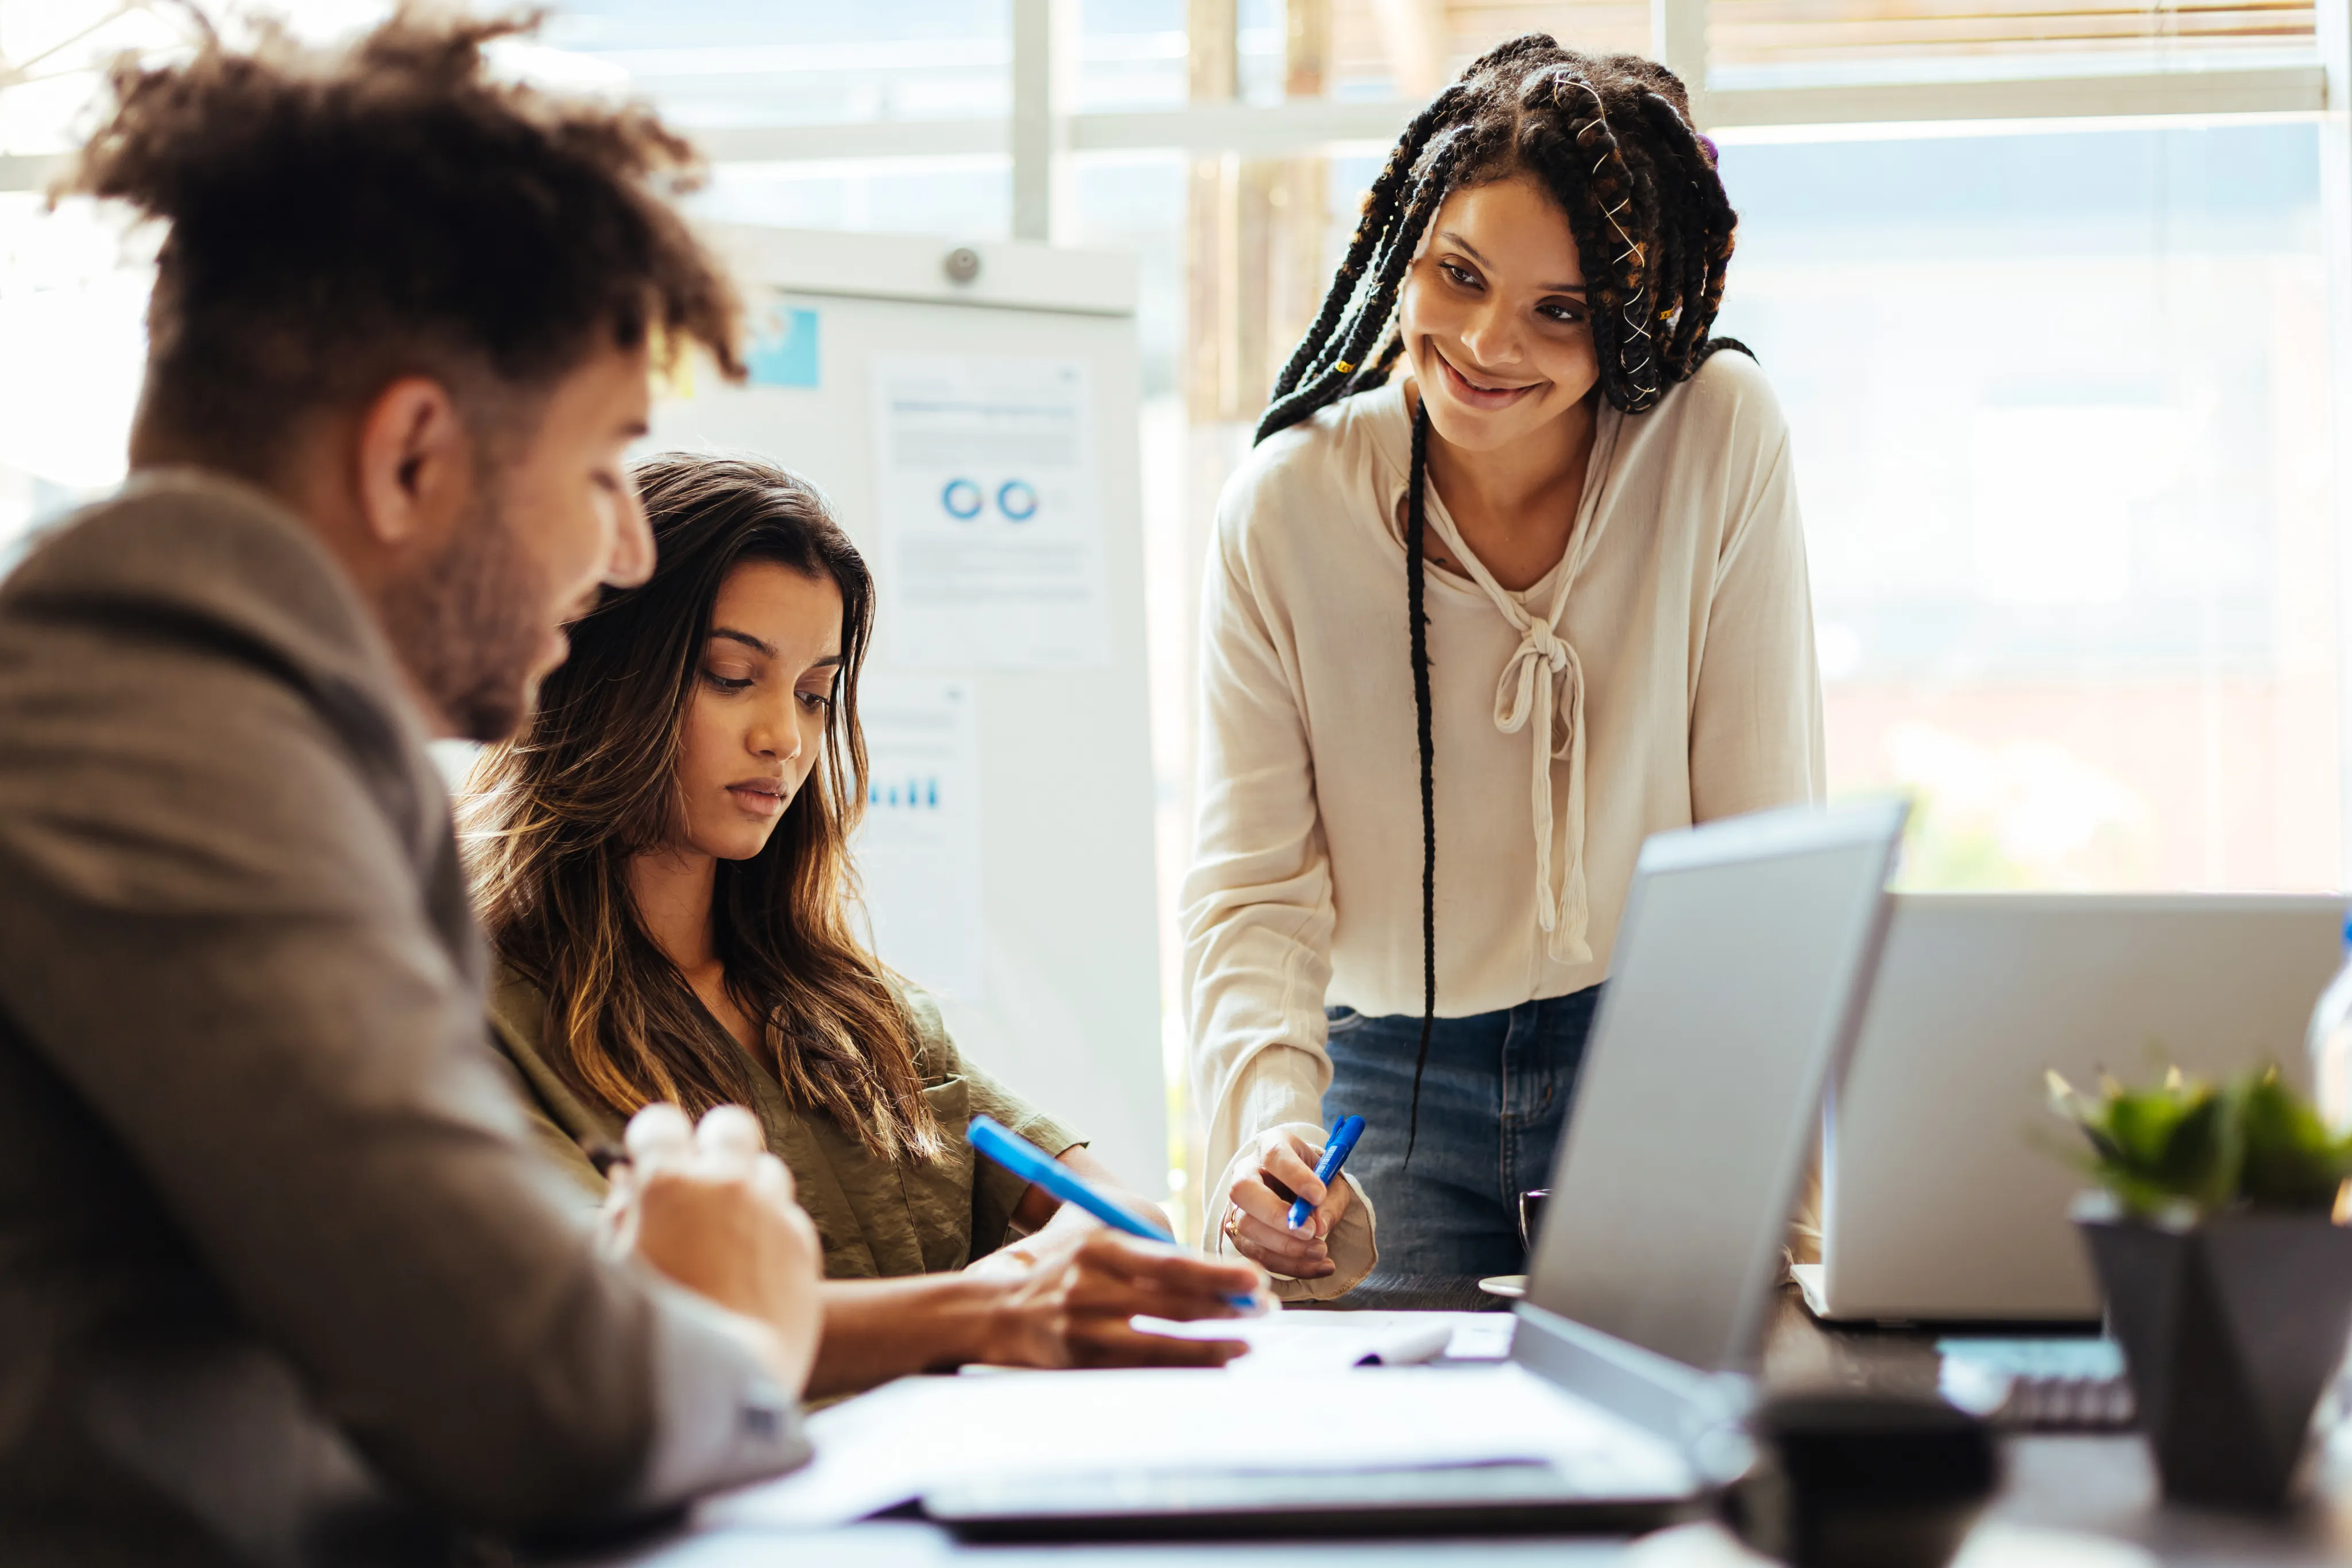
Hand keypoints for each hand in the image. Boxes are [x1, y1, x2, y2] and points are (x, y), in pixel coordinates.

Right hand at [604, 1103, 823, 1394]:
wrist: (717, 1394)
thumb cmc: (645, 1339)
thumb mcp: (610, 1273)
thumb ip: (619, 1219)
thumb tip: (627, 1183)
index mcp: (667, 1185)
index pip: (659, 1123)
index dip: (649, 1139)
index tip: (645, 1159)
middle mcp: (726, 1185)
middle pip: (729, 1125)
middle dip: (712, 1143)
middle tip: (695, 1179)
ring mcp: (771, 1213)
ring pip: (767, 1169)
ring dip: (746, 1189)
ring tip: (722, 1235)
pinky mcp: (804, 1247)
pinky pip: (789, 1217)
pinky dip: (771, 1231)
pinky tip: (750, 1270)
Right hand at [966, 1228, 1262, 1368]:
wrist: (991, 1310)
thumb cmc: (1057, 1269)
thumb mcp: (1091, 1240)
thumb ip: (1141, 1249)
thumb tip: (1211, 1272)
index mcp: (1099, 1247)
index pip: (1168, 1262)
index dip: (1215, 1273)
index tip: (1253, 1279)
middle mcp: (1090, 1285)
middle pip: (1170, 1302)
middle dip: (1224, 1308)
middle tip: (1264, 1310)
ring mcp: (1083, 1328)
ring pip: (1158, 1343)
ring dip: (1209, 1346)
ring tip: (1245, 1346)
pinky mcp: (1078, 1362)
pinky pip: (1137, 1370)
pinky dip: (1176, 1370)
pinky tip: (1207, 1368)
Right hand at [1222, 1125, 1350, 1278]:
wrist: (1297, 1189)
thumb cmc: (1315, 1180)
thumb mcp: (1332, 1181)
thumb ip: (1330, 1201)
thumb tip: (1320, 1227)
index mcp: (1270, 1146)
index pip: (1275, 1156)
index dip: (1295, 1176)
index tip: (1319, 1195)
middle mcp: (1246, 1172)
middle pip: (1244, 1190)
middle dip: (1277, 1215)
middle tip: (1312, 1231)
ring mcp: (1236, 1203)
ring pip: (1246, 1226)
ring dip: (1285, 1246)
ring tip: (1321, 1251)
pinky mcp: (1238, 1233)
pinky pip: (1255, 1253)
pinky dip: (1288, 1265)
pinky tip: (1318, 1267)